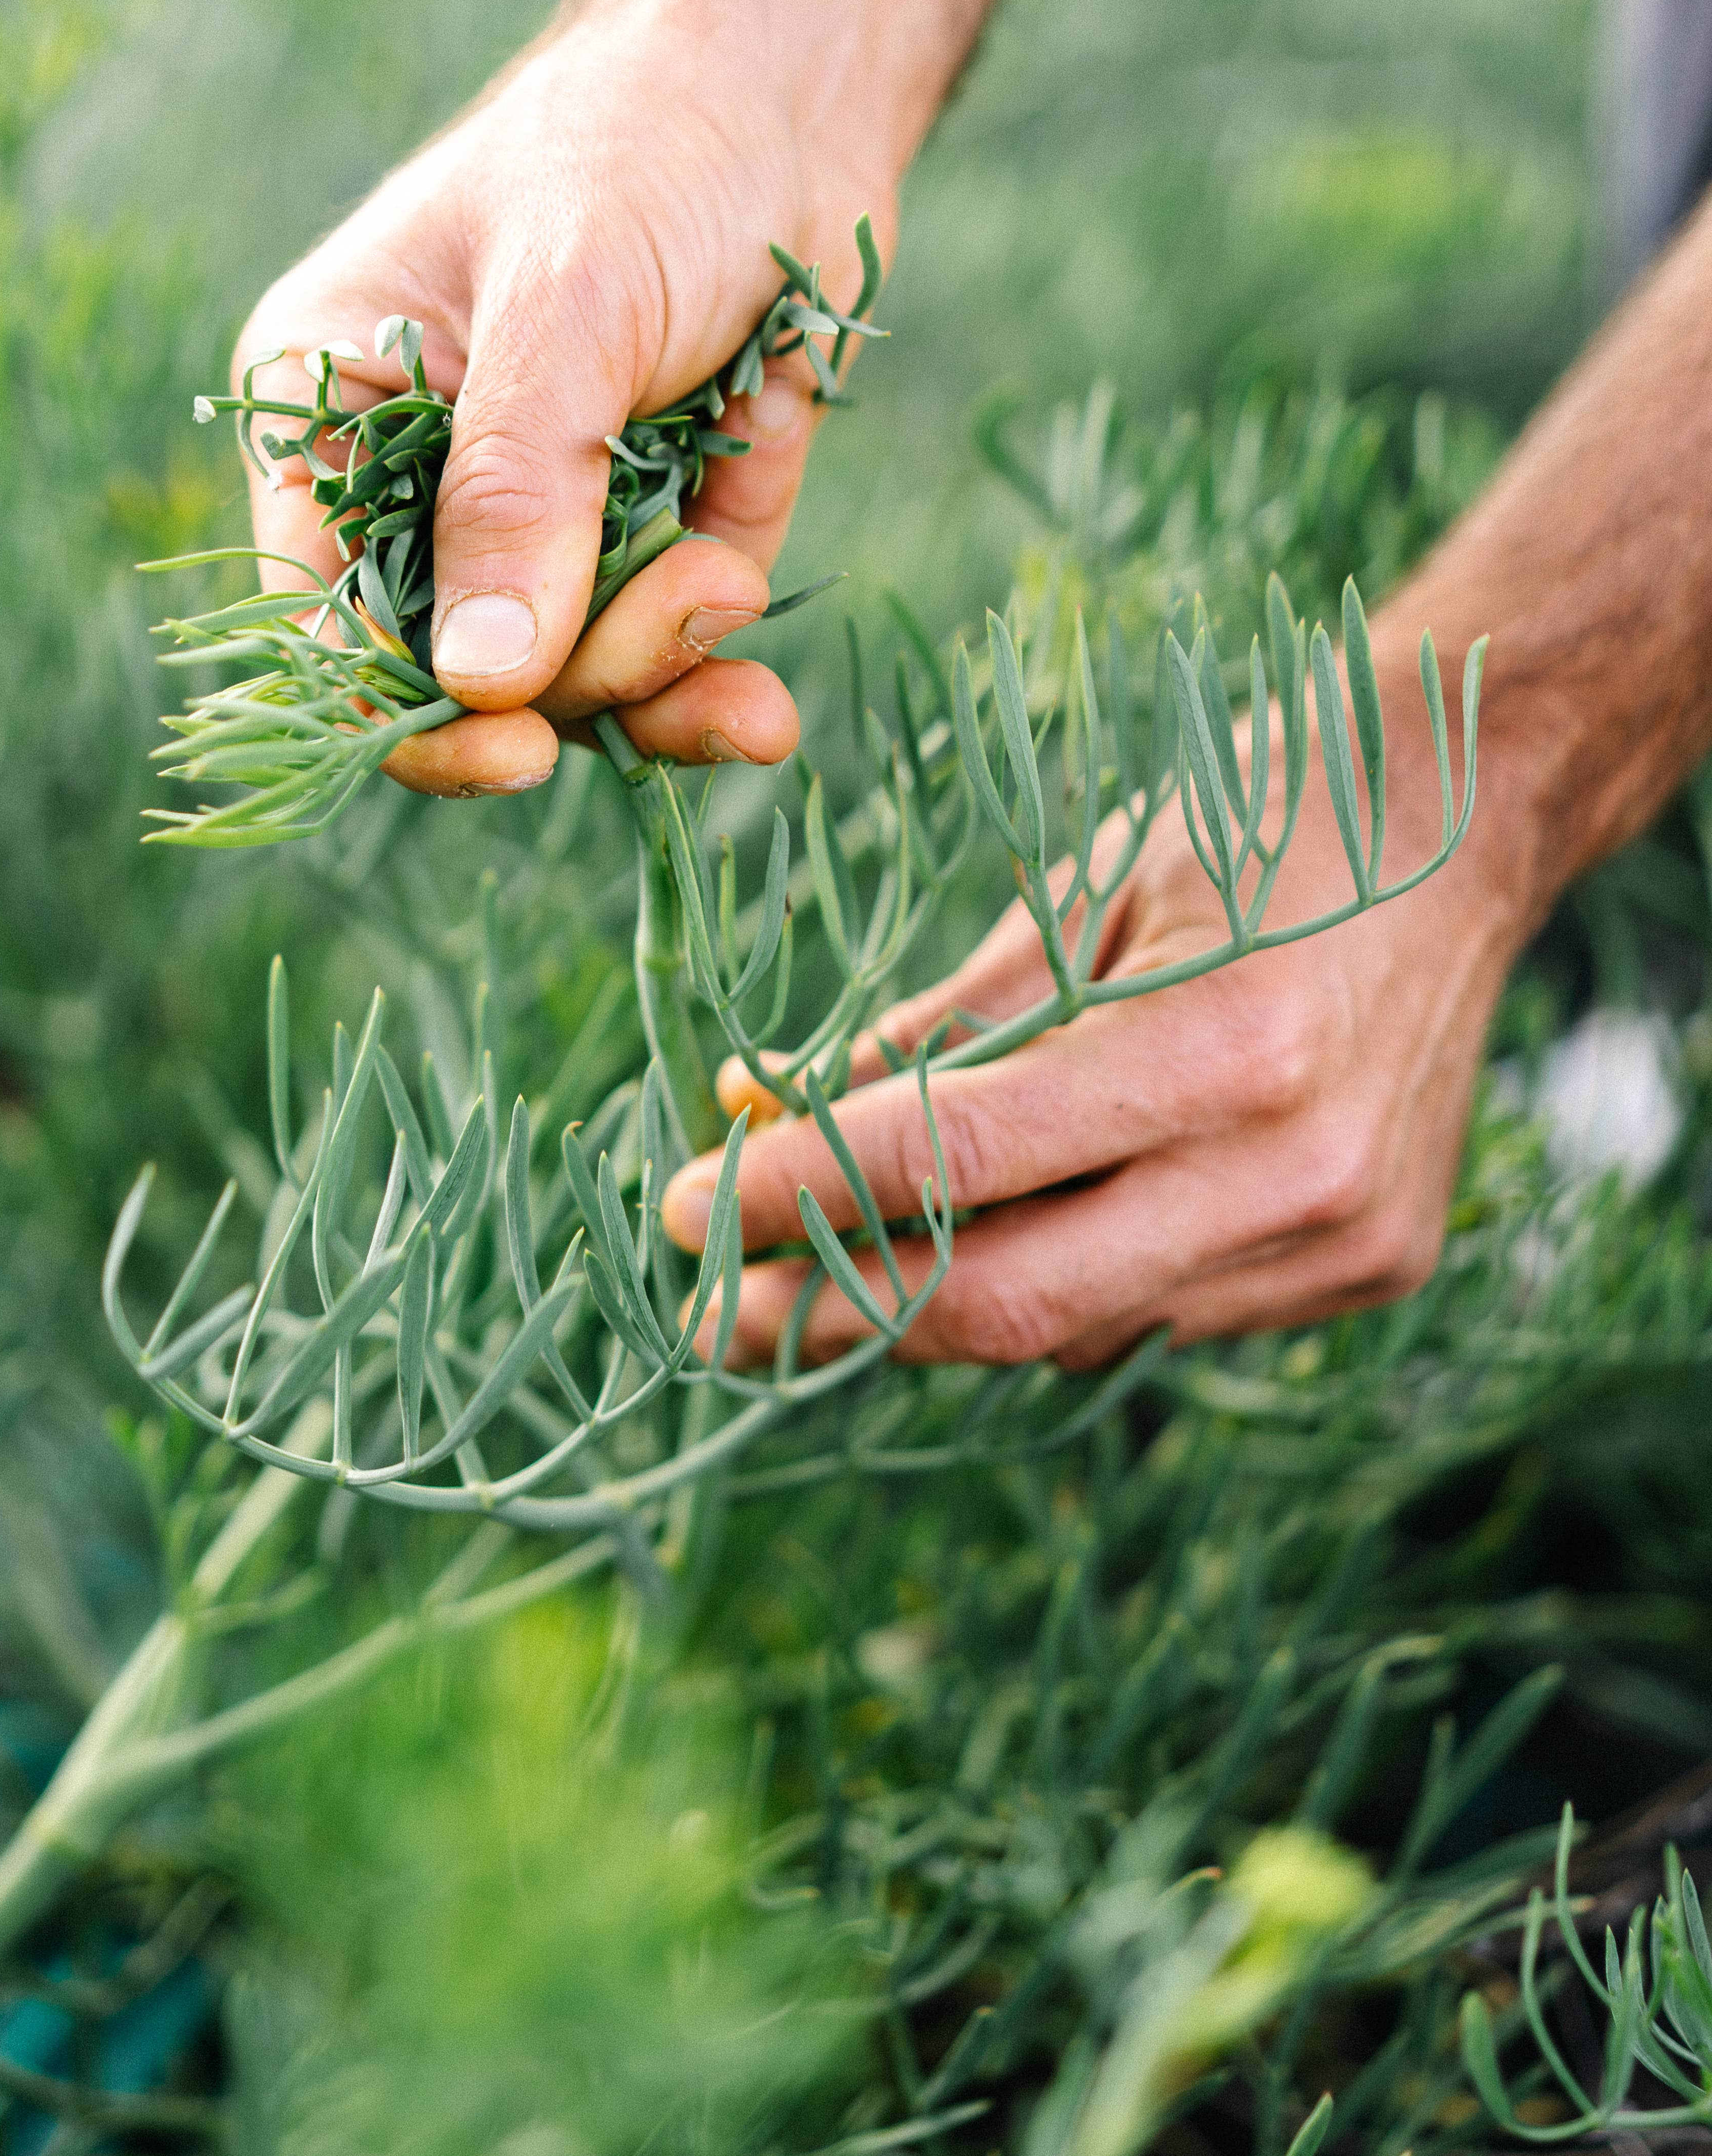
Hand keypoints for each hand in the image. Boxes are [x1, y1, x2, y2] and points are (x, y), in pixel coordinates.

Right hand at [233, 8, 889, 796]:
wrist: (799, 86)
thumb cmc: (643, 145)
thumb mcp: (565, 307)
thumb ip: (513, 492)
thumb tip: (478, 682)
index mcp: (327, 399)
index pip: (322, 605)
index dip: (399, 701)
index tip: (511, 748)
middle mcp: (414, 476)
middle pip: (451, 666)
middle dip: (571, 673)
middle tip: (693, 604)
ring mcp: (536, 514)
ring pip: (562, 678)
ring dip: (653, 668)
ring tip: (730, 589)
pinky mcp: (646, 533)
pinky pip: (657, 653)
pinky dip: (708, 685)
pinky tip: (763, 708)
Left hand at [661, 671, 1531, 1366]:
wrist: (1467, 828)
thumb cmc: (1255, 826)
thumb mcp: (1080, 896)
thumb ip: (933, 1033)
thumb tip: (767, 1117)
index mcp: (1228, 1046)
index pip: (962, 1164)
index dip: (805, 1199)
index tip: (688, 1213)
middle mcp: (1296, 1167)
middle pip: (1015, 1299)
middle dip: (840, 1310)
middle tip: (717, 1313)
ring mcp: (1343, 1237)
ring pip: (1078, 1328)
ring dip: (937, 1307)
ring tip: (834, 1265)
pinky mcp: (1368, 1269)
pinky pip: (1156, 1316)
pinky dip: (1057, 1287)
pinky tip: (1007, 1238)